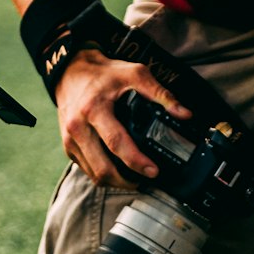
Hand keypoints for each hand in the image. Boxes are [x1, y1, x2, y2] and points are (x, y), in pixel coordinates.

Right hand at [55, 50, 189, 185]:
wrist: (71, 71)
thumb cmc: (103, 74)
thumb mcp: (134, 74)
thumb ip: (160, 94)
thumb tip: (184, 114)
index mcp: (94, 109)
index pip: (116, 142)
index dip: (136, 160)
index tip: (153, 171)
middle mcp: (78, 127)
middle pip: (103, 167)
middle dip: (127, 181)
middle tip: (147, 180)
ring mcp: (70, 139)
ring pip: (94, 174)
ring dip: (116, 182)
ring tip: (135, 180)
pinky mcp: (68, 146)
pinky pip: (86, 170)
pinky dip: (103, 175)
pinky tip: (118, 171)